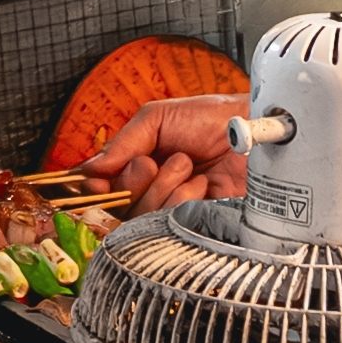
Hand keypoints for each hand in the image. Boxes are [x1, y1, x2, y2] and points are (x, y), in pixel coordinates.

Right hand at [86, 89, 248, 207]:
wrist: (254, 130)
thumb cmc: (210, 119)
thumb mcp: (158, 118)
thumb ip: (122, 142)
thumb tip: (87, 170)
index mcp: (135, 164)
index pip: (100, 190)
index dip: (96, 190)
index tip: (100, 183)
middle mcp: (149, 190)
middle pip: (117, 207)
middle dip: (136, 181)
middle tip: (155, 161)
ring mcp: (172, 208)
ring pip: (142, 217)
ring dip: (165, 186)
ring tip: (188, 167)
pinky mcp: (195, 222)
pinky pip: (172, 224)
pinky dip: (185, 200)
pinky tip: (203, 185)